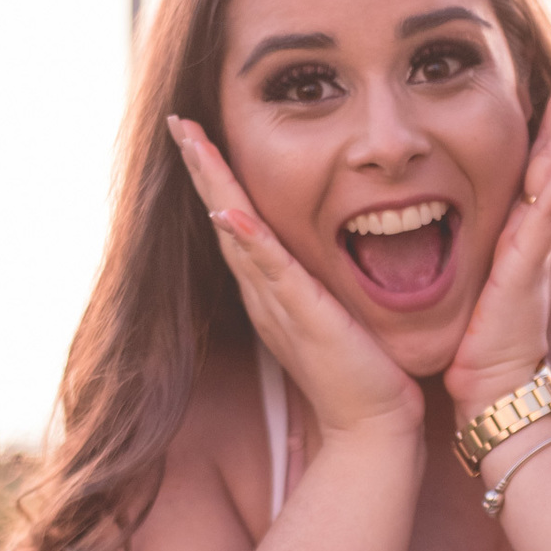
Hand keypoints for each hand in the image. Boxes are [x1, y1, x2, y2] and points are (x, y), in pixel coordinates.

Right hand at [167, 117, 423, 438]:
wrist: (371, 429)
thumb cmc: (365, 379)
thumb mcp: (341, 318)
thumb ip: (328, 289)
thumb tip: (338, 256)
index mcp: (275, 293)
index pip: (241, 225)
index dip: (221, 180)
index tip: (203, 137)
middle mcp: (266, 296)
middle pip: (224, 219)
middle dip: (203, 168)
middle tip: (179, 121)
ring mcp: (280, 305)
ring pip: (237, 233)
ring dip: (213, 183)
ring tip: (191, 139)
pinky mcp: (302, 317)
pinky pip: (271, 269)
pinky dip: (248, 238)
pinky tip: (229, 204)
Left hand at [443, 47, 550, 417]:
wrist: (491, 392)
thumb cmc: (474, 345)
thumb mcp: (466, 282)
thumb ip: (460, 251)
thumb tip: (428, 228)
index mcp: (515, 229)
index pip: (534, 156)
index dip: (550, 113)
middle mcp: (533, 231)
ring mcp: (535, 246)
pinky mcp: (527, 266)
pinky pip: (548, 211)